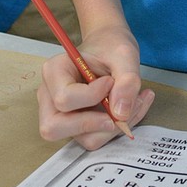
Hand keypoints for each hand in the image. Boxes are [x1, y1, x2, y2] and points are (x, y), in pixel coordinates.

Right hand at [37, 22, 154, 148]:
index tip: (110, 82)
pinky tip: (132, 107)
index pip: (64, 99)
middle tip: (120, 111)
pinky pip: (96, 138)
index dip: (92, 96)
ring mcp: (61, 114)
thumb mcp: (124, 55)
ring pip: (82, 139)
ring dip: (114, 128)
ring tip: (135, 102)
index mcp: (54, 71)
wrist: (111, 47)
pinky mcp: (78, 126)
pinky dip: (118, 129)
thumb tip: (121, 114)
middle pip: (54, 128)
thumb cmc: (111, 47)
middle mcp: (50, 96)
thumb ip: (127, 80)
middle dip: (94, 124)